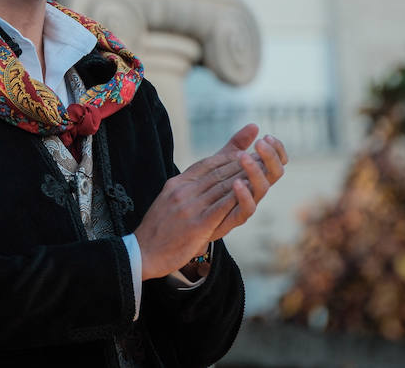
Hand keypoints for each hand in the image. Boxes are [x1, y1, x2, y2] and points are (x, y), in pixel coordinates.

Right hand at [133, 125, 287, 278]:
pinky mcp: (197, 226)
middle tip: (261, 155)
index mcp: (176, 184)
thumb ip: (188, 186)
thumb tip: (205, 177)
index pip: (206, 164)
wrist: (142, 253)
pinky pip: (221, 208)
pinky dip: (236, 197)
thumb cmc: (158, 228)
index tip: (244, 151)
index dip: (227, 157)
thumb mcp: (168, 200)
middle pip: (217, 173)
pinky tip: (249, 191)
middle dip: (240, 163)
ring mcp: (189, 208)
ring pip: (222, 187)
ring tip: (261, 169)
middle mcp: (183, 191)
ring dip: (243, 177)